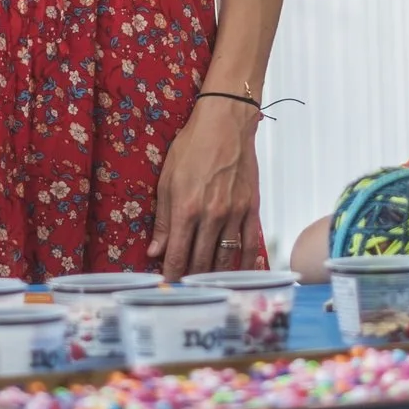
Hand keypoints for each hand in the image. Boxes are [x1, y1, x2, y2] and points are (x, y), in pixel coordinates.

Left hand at [151, 92, 261, 278]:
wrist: (225, 124)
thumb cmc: (192, 147)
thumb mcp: (167, 180)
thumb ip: (163, 220)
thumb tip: (156, 251)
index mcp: (186, 210)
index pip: (178, 254)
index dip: (172, 273)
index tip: (169, 282)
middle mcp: (212, 216)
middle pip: (201, 260)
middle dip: (192, 276)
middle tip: (186, 284)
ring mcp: (235, 214)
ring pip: (226, 257)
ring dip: (215, 273)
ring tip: (207, 282)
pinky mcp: (252, 209)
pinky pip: (250, 243)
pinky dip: (245, 262)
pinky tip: (239, 273)